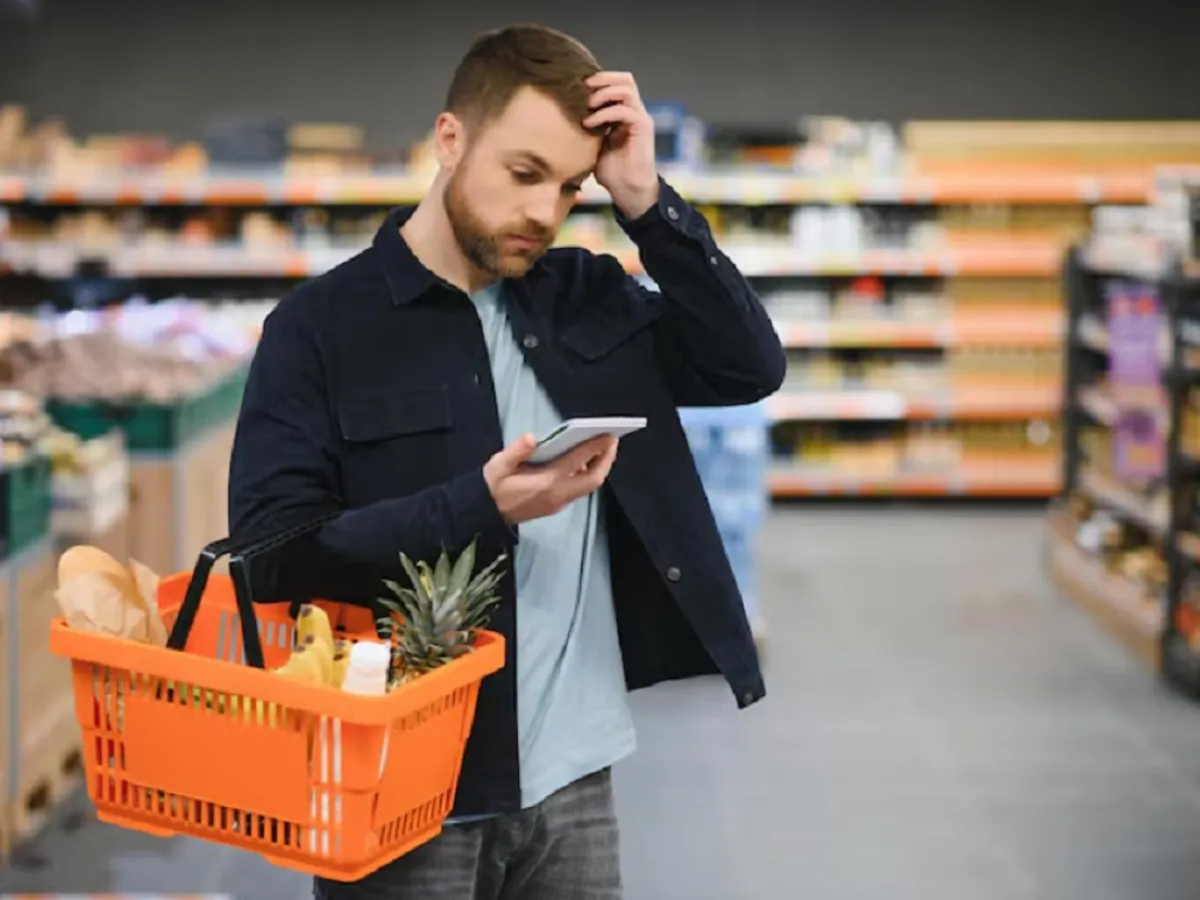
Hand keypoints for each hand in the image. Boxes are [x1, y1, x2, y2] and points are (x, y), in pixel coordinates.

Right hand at [483, 433, 618, 525]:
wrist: (486, 514)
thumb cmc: (492, 488)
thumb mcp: (497, 466)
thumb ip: (516, 451)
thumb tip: (532, 438)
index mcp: (545, 482)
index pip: (577, 461)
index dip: (595, 446)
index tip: (607, 434)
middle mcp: (557, 494)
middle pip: (593, 479)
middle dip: (606, 459)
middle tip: (612, 440)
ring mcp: (559, 502)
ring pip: (589, 486)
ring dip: (599, 467)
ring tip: (601, 447)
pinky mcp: (557, 505)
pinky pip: (580, 489)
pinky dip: (587, 474)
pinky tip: (584, 461)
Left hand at [583, 71, 658, 219]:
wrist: (628, 191)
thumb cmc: (611, 172)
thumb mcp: (593, 144)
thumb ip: (587, 127)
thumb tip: (563, 115)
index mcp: (624, 112)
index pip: (616, 83)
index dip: (598, 80)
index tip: (576, 87)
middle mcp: (635, 112)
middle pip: (625, 79)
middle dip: (602, 79)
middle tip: (582, 88)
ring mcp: (640, 118)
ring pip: (626, 89)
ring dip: (603, 94)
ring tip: (587, 105)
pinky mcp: (643, 128)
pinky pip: (624, 111)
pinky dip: (605, 113)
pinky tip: (590, 123)